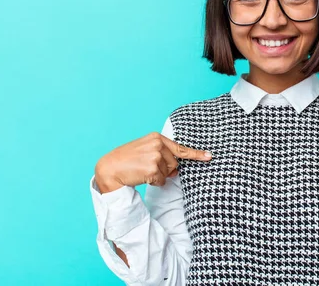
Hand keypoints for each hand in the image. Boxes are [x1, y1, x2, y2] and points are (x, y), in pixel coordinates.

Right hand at [94, 132, 210, 192]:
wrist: (109, 167)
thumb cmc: (126, 159)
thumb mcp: (145, 149)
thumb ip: (162, 154)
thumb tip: (177, 169)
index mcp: (156, 137)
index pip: (180, 148)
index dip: (196, 154)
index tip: (209, 156)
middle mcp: (158, 145)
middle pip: (175, 164)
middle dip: (165, 169)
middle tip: (146, 167)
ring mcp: (155, 156)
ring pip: (169, 173)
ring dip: (158, 176)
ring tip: (142, 170)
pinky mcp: (152, 169)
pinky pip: (162, 181)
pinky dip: (154, 182)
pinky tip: (141, 176)